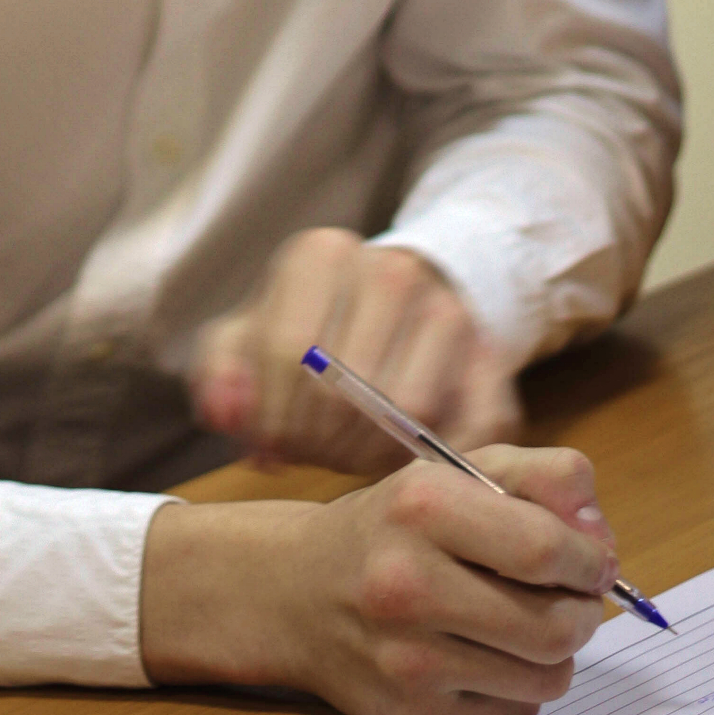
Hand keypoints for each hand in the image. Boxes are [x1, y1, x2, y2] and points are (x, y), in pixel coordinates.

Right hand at [141, 444, 617, 714]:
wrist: (295, 592)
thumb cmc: (392, 526)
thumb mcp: (455, 473)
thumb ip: (540, 477)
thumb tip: (602, 535)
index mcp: (421, 507)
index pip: (545, 548)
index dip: (590, 558)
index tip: (596, 559)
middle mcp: (408, 584)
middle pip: (555, 624)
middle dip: (583, 610)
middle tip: (574, 596)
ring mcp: (409, 660)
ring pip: (546, 676)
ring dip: (555, 650)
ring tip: (526, 621)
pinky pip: (515, 710)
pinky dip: (518, 683)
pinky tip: (485, 652)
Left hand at [190, 228, 518, 470]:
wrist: (393, 310)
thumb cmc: (306, 333)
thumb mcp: (246, 342)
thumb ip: (222, 377)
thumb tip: (228, 415)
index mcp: (321, 253)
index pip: (289, 353)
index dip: (274, 419)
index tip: (273, 443)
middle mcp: (392, 267)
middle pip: (345, 389)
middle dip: (318, 442)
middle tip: (312, 454)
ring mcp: (449, 307)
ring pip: (407, 412)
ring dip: (370, 456)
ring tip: (349, 454)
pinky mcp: (492, 356)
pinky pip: (468, 428)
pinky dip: (434, 461)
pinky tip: (401, 461)